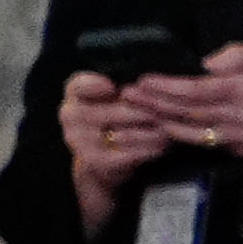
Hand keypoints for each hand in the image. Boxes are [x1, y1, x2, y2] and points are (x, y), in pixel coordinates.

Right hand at [58, 71, 176, 239]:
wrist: (101, 158)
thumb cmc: (113, 116)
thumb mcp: (113, 95)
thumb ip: (124, 82)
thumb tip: (152, 82)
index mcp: (76, 93)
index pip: (80, 85)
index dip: (95, 85)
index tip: (113, 87)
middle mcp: (70, 115)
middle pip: (114, 111)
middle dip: (145, 112)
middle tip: (168, 111)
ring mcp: (79, 140)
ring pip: (124, 134)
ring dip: (153, 132)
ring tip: (171, 128)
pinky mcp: (94, 161)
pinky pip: (128, 154)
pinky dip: (149, 149)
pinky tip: (165, 145)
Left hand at [129, 42, 242, 162]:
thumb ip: (235, 56)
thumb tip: (204, 64)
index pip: (193, 90)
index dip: (163, 87)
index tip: (142, 80)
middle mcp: (241, 117)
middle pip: (186, 113)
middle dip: (153, 105)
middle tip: (128, 97)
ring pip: (193, 133)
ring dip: (163, 123)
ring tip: (141, 115)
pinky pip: (210, 143)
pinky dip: (186, 136)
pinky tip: (170, 128)